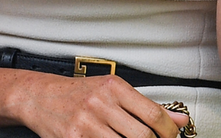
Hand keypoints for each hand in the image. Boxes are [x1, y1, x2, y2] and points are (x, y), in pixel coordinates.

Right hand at [8, 72, 188, 137]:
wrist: (40, 97)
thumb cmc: (79, 93)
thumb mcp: (115, 91)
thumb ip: (147, 105)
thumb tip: (179, 118)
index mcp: (115, 88)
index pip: (153, 113)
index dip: (170, 130)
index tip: (173, 135)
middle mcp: (101, 104)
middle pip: (141, 135)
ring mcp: (86, 123)